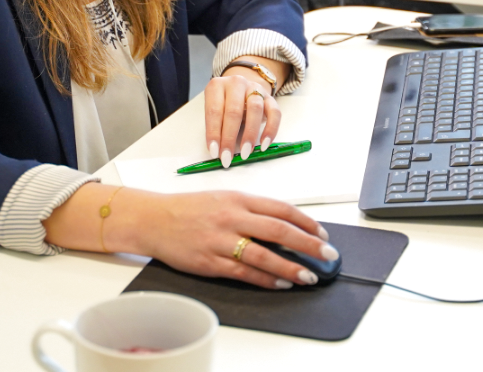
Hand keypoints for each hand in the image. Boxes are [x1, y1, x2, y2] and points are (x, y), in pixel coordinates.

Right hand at [120, 189, 335, 288]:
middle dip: (309, 244)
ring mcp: (222, 240)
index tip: (322, 233)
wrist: (155, 219)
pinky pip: (244, 273)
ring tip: (309, 276)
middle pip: (279, 231)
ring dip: (291, 267)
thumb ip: (251, 209)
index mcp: (239, 198)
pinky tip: (281, 284)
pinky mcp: (211, 262)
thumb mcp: (224, 198)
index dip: (306, 222)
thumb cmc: (189, 208)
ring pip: (265, 256)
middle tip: (328, 255)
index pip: (281, 209)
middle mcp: (233, 217)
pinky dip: (266, 280)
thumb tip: (283, 224)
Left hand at [204, 70, 281, 166]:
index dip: (213, 133)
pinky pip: (275, 113)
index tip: (215, 152)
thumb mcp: (215, 109)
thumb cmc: (225, 103)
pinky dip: (270, 130)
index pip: (214, 111)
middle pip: (234, 111)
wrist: (243, 88)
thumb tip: (218, 150)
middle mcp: (236, 83)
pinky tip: (264, 145)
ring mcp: (255, 88)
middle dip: (229, 138)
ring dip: (250, 134)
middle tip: (227, 157)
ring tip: (246, 152)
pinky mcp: (270, 97)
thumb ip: (216, 125)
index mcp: (217, 85)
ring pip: (255, 109)